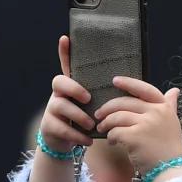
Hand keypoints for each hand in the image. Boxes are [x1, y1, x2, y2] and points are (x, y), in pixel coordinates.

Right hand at [39, 35, 96, 152]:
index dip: (65, 52)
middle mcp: (59, 94)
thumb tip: (133, 83)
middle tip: (88, 98)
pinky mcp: (48, 126)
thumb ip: (106, 95)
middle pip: (58, 81)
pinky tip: (88, 140)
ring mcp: (52, 109)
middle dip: (74, 88)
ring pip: (59, 105)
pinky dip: (76, 135)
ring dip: (78, 116)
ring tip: (92, 125)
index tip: (66, 38)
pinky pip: (60, 127)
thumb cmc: (86, 120)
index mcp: (72, 86)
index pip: (67, 65)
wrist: (68, 143)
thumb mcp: (95, 106)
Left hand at [94, 76, 181, 173]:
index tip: (115, 81)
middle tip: (99, 115)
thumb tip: (174, 90)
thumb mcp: (172, 122)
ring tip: (103, 129)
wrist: (170, 169)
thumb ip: (170, 105)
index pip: (144, 89)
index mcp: (164, 107)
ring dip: (106, 123)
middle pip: (125, 102)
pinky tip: (112, 142)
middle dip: (108, 108)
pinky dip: (111, 136)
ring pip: (117, 117)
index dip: (128, 83)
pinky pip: (115, 131)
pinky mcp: (134, 137)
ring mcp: (145, 124)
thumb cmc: (169, 148)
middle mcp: (156, 112)